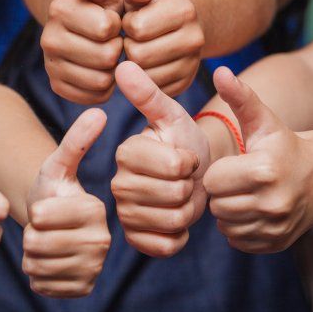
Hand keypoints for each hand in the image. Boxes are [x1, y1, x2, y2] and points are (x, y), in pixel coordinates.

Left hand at [24, 109, 110, 297]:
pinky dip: (37, 276)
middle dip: (30, 236)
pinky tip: (47, 262)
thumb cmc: (53, 189)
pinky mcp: (83, 289)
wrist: (52, 223)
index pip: (42, 217)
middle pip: (38, 244)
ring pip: (38, 267)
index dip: (33, 213)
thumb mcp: (58, 163)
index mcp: (97, 209)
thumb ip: (76, 140)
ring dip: (31, 256)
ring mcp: (95, 268)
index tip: (45, 207)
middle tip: (42, 228)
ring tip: (44, 242)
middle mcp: (103, 241)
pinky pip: (42, 287)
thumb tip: (99, 111)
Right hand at [41, 0, 123, 103]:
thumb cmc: (100, 6)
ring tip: (108, 54)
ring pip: (102, 81)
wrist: (80, 25)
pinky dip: (107, 87)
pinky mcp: (57, 86)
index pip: (106, 28)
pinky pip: (96, 97)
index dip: (117, 25)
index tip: (112, 20)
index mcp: (59, 10)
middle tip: (113, 40)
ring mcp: (50, 65)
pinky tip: (103, 70)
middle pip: (106, 57)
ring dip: (114, 69)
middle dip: (117, 48)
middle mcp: (48, 39)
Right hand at [111, 61, 209, 256]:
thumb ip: (148, 94)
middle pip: (174, 195)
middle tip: (186, 178)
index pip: (175, 165)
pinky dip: (181, 235)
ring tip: (183, 196)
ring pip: (173, 220)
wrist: (194, 174)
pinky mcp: (136, 239)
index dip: (191, 161)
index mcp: (126, 152)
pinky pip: (166, 245)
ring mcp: (125, 214)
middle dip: (191, 186)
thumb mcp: (172, 115)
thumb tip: (123, 65)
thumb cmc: (184, 141)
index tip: (186, 154)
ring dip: (189, 210)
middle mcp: (118, 184)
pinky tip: (179, 219)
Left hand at [123, 0, 204, 96]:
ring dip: (133, 65)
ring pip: (145, 76)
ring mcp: (192, 64)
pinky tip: (144, 65)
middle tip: (131, 39)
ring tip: (137, 50)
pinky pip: (152, 90)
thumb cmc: (156, 5)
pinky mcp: (185, 83)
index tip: (131, 20)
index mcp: (184, 11)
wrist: (185, 24)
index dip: (126, 24)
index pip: (137, 28)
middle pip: (139, 55)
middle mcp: (194, 39)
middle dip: (128, 46)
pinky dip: (142, 81)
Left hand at [203, 68, 312, 252]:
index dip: (218, 172)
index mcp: (264, 170)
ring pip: (226, 225)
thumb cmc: (284, 145)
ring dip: (230, 212)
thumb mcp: (263, 120)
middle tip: (238, 181)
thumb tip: (219, 71)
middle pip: (217, 206)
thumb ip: (240, 96)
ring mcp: (277, 226)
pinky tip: (254, 211)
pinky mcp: (277, 243)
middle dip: (222, 193)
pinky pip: (238, 241)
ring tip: (246, 195)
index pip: (212, 181)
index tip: (234, 165)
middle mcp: (273, 202)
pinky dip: (241, 229)